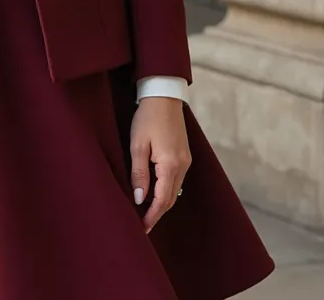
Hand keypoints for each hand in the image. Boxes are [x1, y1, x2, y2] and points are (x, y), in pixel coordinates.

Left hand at [130, 96, 190, 232]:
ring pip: (174, 190)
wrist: (163, 95)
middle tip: (143, 226)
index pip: (161, 200)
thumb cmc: (147, 118)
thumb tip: (140, 199)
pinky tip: (155, 192)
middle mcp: (182, 166)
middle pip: (170, 198)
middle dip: (157, 213)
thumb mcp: (138, 145)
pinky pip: (176, 180)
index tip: (142, 229)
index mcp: (171, 165)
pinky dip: (166, 190)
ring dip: (161, 202)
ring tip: (146, 212)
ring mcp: (185, 160)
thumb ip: (139, 173)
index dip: (152, 216)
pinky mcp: (184, 155)